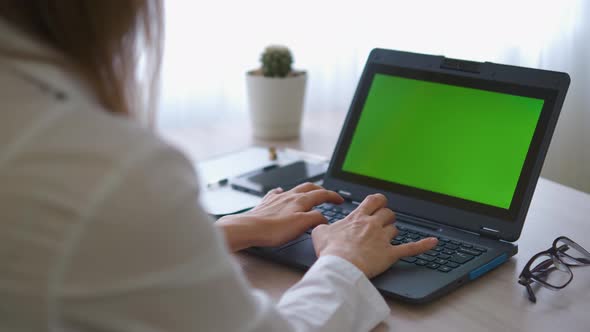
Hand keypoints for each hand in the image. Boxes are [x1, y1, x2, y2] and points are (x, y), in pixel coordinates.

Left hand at [216, 182, 343, 251]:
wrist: (249, 228)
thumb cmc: (273, 229)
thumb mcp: (301, 225)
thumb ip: (315, 219)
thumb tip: (323, 217)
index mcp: (300, 200)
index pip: (321, 194)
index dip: (333, 196)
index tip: (340, 200)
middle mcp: (289, 195)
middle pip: (309, 187)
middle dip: (320, 189)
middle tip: (327, 194)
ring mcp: (277, 198)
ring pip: (294, 189)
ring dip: (305, 190)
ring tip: (309, 193)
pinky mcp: (266, 203)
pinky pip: (277, 193)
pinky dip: (283, 193)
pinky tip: (281, 193)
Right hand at [311, 193, 437, 277]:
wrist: (340, 266)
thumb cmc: (330, 251)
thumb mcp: (319, 233)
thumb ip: (323, 226)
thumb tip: (321, 226)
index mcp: (357, 217)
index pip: (373, 200)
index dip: (378, 200)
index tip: (378, 203)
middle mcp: (373, 224)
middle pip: (387, 212)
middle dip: (386, 216)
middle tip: (382, 222)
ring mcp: (383, 239)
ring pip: (395, 228)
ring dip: (392, 231)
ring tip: (388, 236)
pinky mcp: (390, 254)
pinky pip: (410, 248)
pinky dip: (423, 245)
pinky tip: (433, 242)